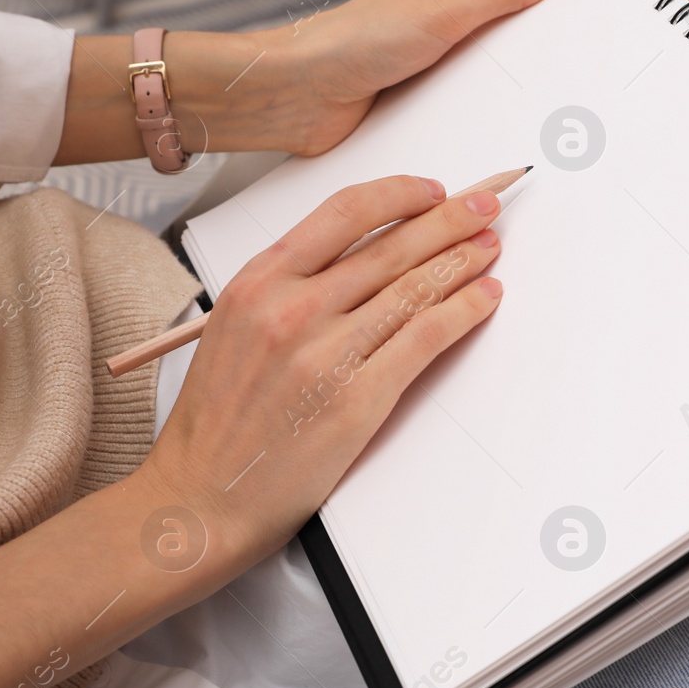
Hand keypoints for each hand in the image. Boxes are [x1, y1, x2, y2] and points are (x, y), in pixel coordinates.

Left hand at [53, 0, 571, 164]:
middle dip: (527, 69)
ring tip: (539, 127)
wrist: (292, 98)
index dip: (548, 17)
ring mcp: (420, 74)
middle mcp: (432, 31)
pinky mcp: (407, 113)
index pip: (512, 0)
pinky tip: (489, 147)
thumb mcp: (441, 12)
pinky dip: (468, 131)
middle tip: (570, 91)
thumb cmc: (348, 43)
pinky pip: (451, 121)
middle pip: (498, 49)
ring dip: (496, 106)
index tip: (586, 33)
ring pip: (476, 89)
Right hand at [141, 173, 505, 557]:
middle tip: (483, 208)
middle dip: (449, 221)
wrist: (200, 495)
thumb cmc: (216, 424)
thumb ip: (288, 290)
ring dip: (464, 262)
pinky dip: (464, 311)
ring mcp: (326, 353)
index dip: (399, 195)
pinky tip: (484, 298)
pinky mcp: (357, 399)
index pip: (344, 213)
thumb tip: (362, 259)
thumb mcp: (233, 329)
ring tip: (488, 249)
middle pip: (391, 245)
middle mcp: (291, 308)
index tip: (430, 192)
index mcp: (257, 282)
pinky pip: (426, 338)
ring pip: (415, 288)